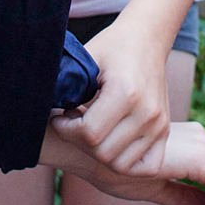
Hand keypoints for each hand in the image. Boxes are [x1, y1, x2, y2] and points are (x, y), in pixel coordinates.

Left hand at [51, 20, 170, 174]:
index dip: (65, 129)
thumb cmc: (111, 48)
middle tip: (71, 124)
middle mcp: (147, 112)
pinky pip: (147, 166)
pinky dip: (126, 163)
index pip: (88, 134)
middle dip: (79, 142)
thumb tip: (39, 106)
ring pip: (121, 164)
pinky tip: (111, 145)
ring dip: (99, 153)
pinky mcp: (165, 130)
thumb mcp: (85, 60)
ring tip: (90, 131)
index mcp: (126, 93)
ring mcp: (160, 124)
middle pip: (103, 153)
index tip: (60, 116)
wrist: (146, 38)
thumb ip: (65, 86)